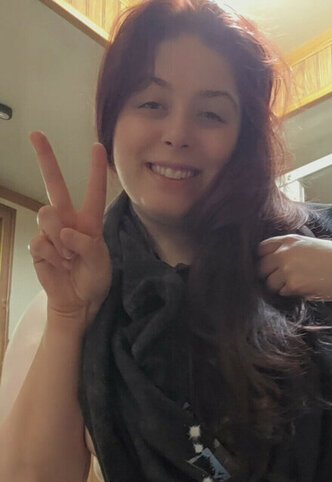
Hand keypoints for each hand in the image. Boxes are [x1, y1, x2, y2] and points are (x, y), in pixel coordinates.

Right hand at [28, 131, 110, 320]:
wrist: (78, 302)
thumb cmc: (94, 280)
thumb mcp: (101, 263)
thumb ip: (86, 245)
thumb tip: (65, 233)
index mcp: (89, 222)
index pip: (93, 191)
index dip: (95, 170)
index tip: (97, 146)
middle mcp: (69, 221)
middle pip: (54, 185)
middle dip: (45, 158)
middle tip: (36, 134)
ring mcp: (51, 233)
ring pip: (47, 215)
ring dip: (59, 239)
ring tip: (69, 259)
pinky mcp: (38, 247)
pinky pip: (40, 241)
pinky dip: (51, 255)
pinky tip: (58, 265)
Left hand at [257, 234, 331, 300]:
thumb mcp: (309, 244)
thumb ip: (290, 248)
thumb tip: (271, 258)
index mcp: (289, 240)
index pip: (261, 248)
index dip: (264, 259)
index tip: (270, 266)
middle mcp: (285, 252)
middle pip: (261, 267)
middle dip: (268, 275)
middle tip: (281, 280)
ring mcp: (288, 268)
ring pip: (269, 283)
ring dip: (278, 286)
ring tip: (295, 284)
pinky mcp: (293, 284)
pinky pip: (282, 292)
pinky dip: (290, 293)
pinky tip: (304, 288)